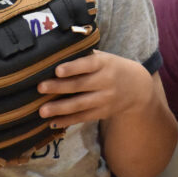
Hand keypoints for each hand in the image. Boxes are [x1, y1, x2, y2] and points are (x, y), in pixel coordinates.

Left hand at [36, 50, 152, 128]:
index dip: (73, 68)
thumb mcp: (104, 58)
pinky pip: (83, 117)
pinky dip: (68, 120)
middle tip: (40, 88)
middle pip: (80, 85)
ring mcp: (105, 99)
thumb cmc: (112, 67)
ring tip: (42, 111)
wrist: (137, 87)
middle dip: (59, 87)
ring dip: (60, 108)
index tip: (57, 70)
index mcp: (104, 63)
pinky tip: (53, 122)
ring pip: (80, 104)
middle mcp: (105, 81)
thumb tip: (55, 54)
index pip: (88, 65)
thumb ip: (84, 56)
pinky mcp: (102, 112)